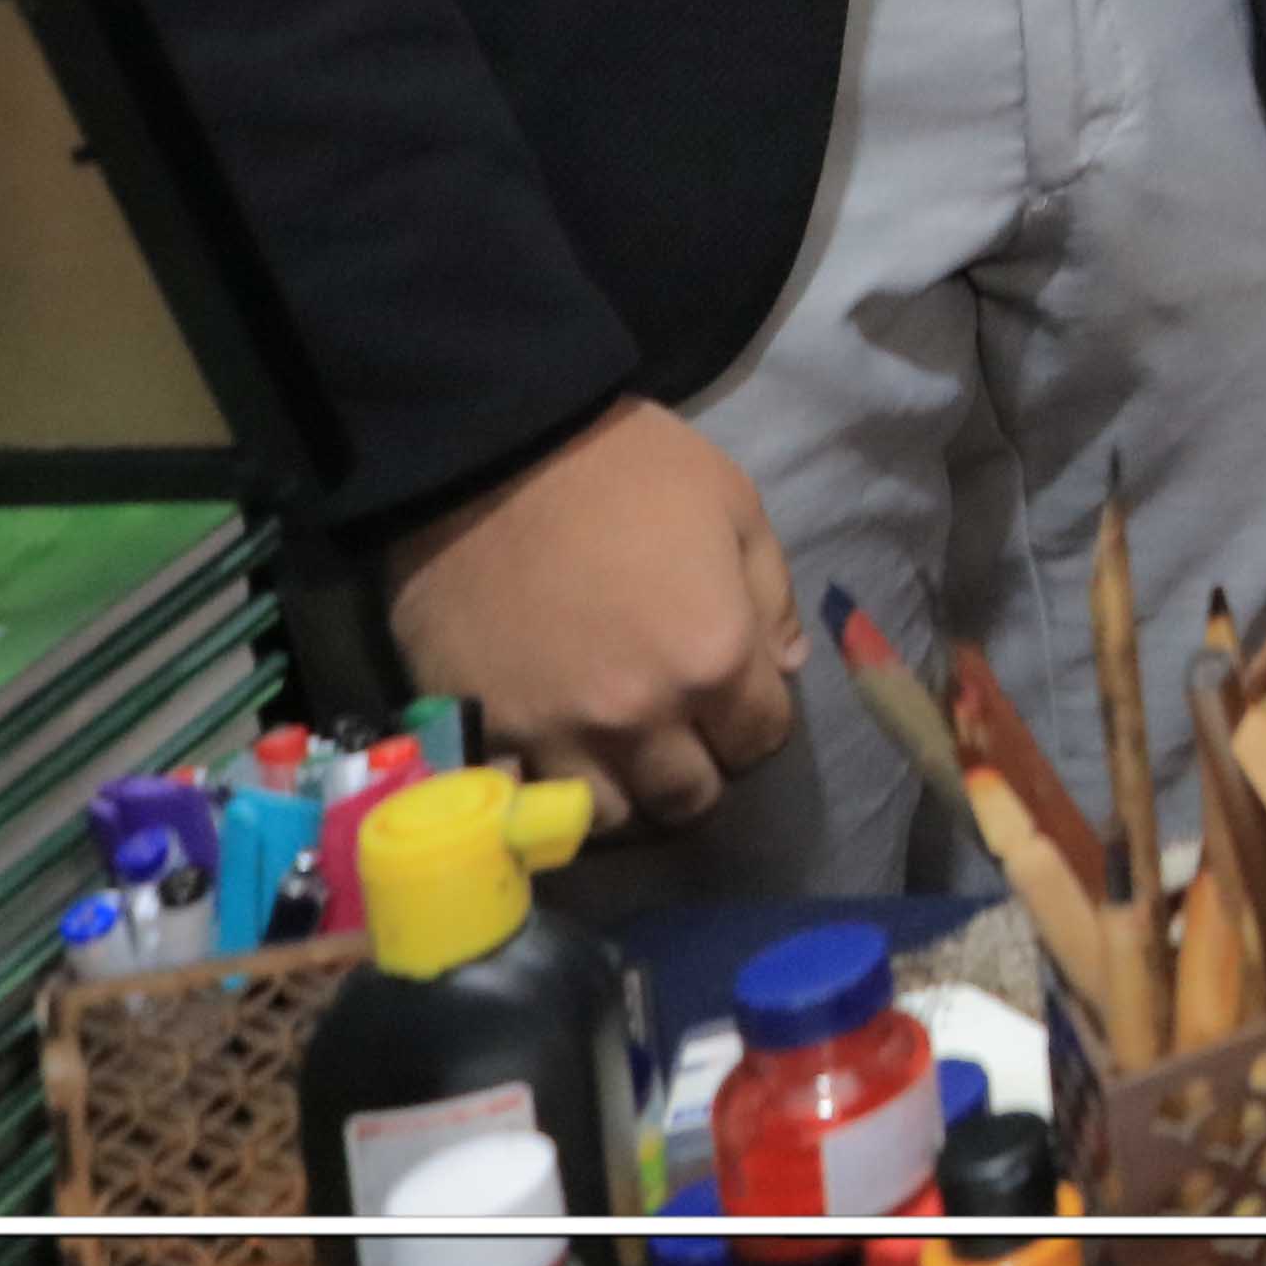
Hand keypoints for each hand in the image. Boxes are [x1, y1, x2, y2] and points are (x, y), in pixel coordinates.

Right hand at [378, 398, 798, 834]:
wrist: (492, 449)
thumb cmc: (626, 467)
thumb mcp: (733, 504)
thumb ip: (772, 597)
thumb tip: (785, 667)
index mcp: (712, 656)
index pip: (762, 739)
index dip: (757, 721)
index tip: (737, 700)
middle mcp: (639, 714)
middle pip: (689, 797)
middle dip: (697, 768)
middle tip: (679, 732)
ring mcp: (554, 731)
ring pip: (609, 816)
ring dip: (623, 790)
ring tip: (614, 751)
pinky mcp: (480, 730)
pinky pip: (521, 799)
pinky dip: (541, 789)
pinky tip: (549, 754)